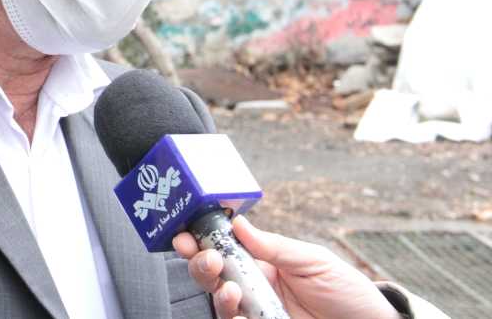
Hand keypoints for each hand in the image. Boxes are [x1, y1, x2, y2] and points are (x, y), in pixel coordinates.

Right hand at [172, 216, 400, 318]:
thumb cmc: (347, 292)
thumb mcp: (314, 261)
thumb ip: (275, 246)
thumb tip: (239, 224)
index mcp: (264, 263)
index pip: (225, 249)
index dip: (202, 241)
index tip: (186, 235)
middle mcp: (255, 288)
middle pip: (213, 276)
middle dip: (201, 264)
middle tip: (208, 259)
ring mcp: (258, 313)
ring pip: (220, 303)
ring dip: (217, 294)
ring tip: (231, 290)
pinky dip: (231, 316)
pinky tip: (238, 309)